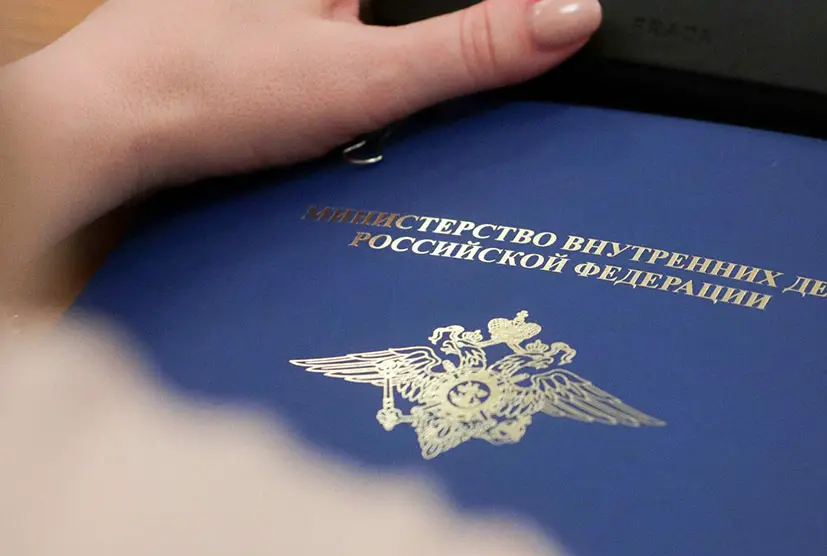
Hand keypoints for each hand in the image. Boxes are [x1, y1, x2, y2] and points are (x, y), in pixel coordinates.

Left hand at [15, 0, 599, 188]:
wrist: (107, 124)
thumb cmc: (214, 89)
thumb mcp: (371, 75)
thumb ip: (475, 46)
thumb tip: (571, 15)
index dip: (500, 12)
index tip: (545, 27)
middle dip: (466, 23)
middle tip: (521, 41)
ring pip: (388, 8)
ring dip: (430, 29)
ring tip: (478, 55)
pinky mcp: (273, 8)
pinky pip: (354, 15)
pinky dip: (385, 35)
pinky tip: (374, 78)